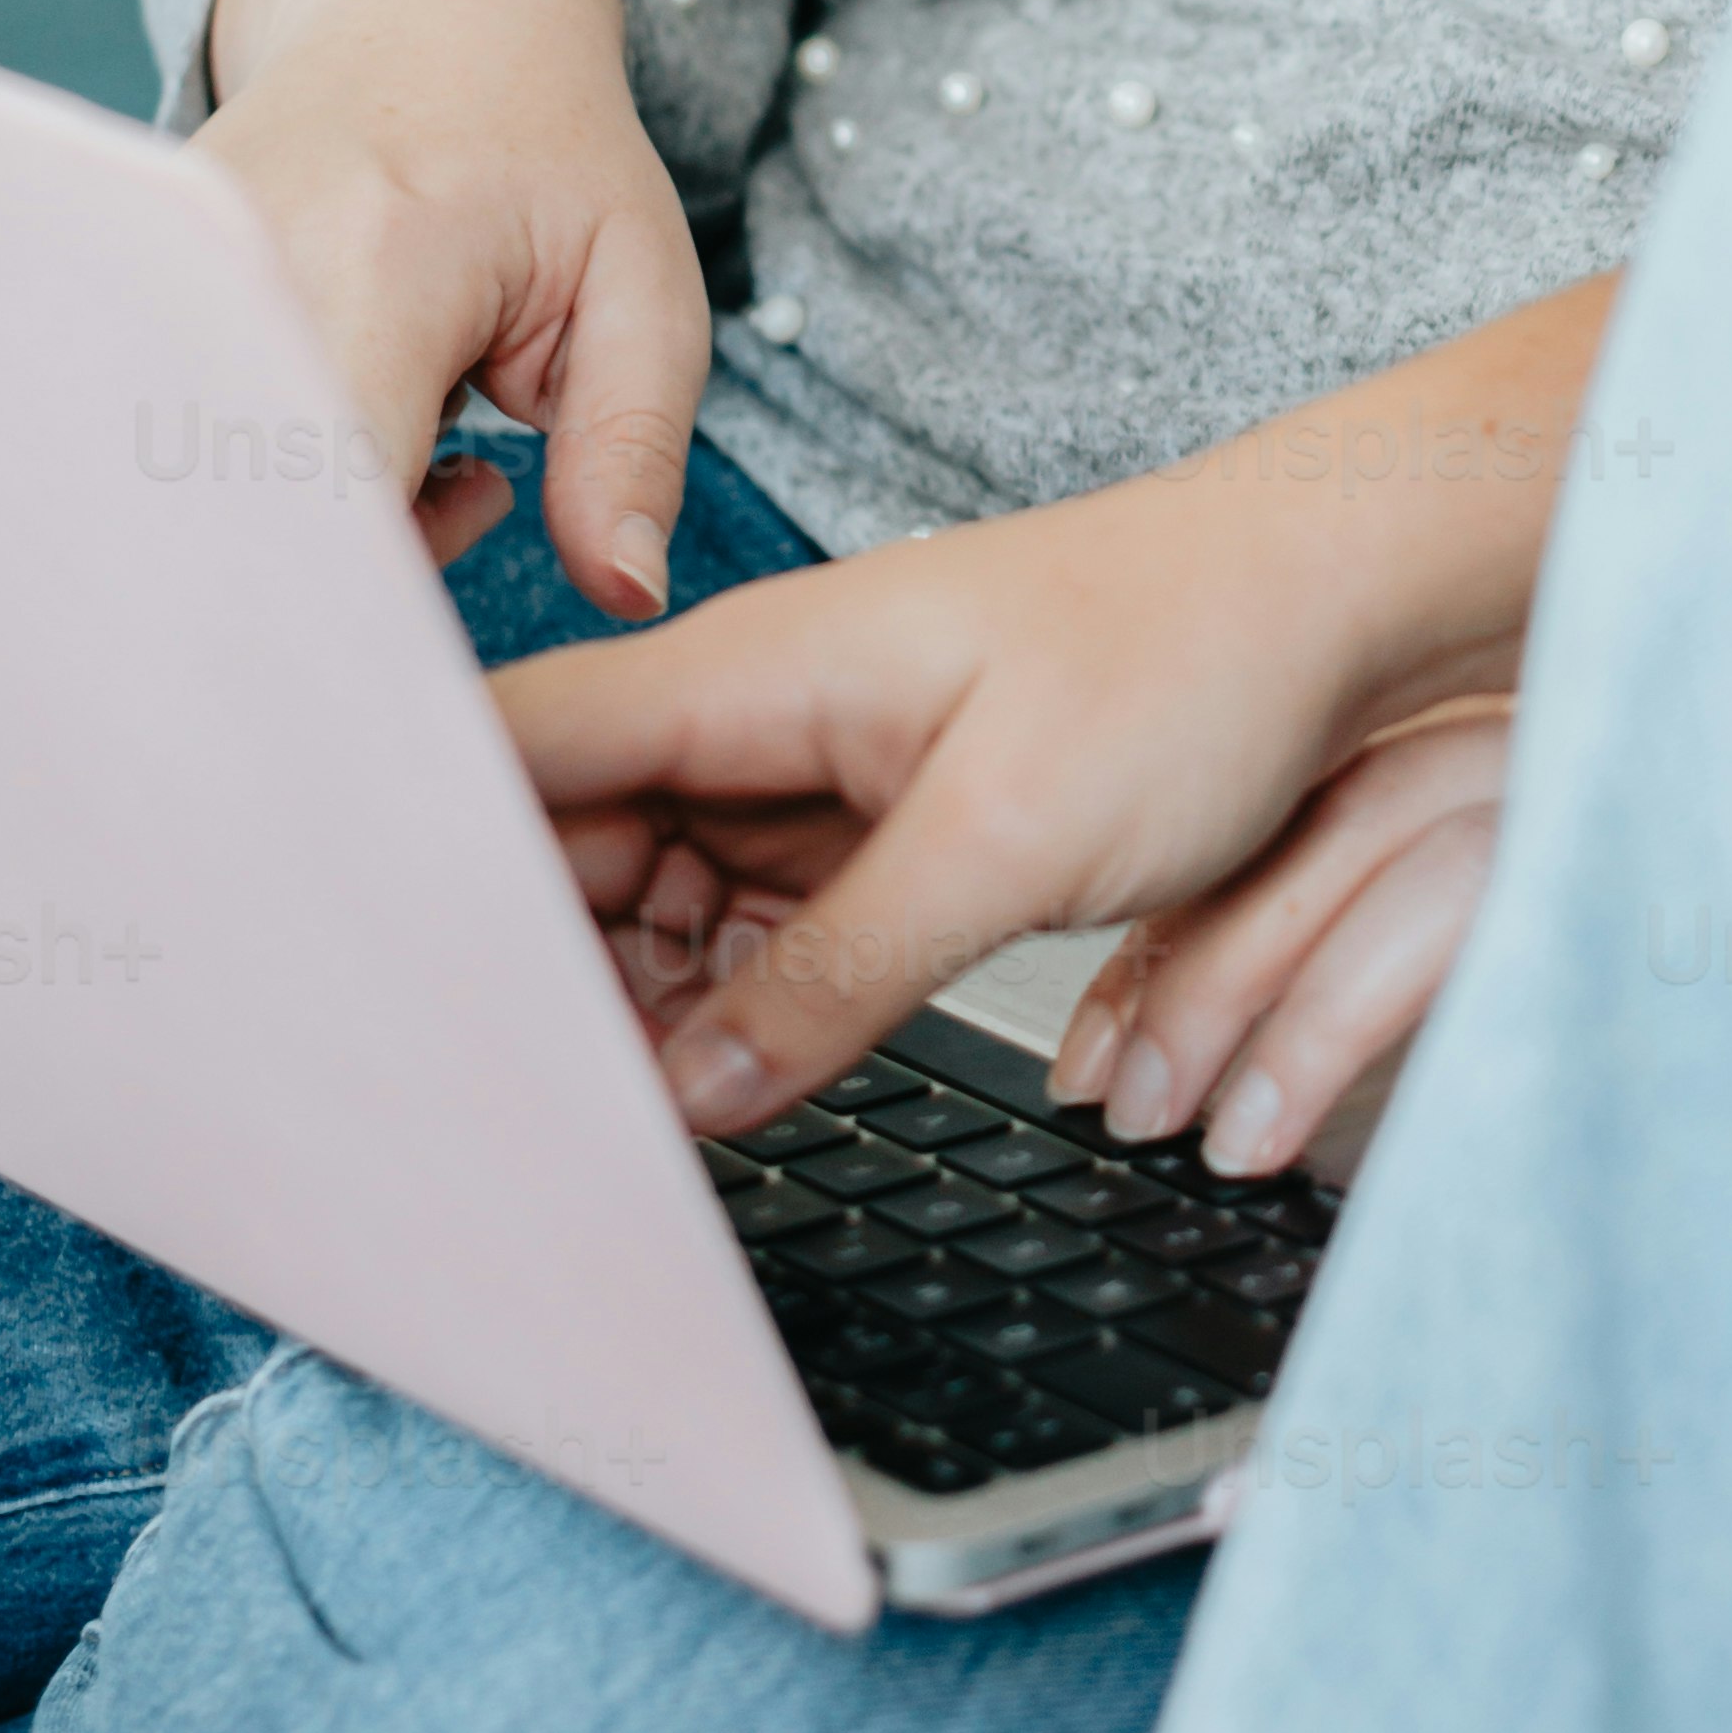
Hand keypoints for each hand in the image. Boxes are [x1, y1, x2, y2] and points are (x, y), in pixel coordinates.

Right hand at [199, 0, 706, 610]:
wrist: (429, 15)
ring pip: (217, 489)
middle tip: (467, 480)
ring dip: (321, 506)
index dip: (401, 581)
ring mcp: (163, 273)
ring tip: (422, 422)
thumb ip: (633, 446)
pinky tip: (346, 400)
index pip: (339, 497)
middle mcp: (236, 265)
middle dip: (368, 556)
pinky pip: (189, 441)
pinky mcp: (128, 288)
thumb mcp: (645, 286)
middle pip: (263, 514)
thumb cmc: (552, 161)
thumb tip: (626, 598)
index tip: (478, 533)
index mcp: (377, 261)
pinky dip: (272, 462)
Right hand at [492, 457, 1520, 1131]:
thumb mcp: (1008, 840)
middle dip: (540, 973)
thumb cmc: (1190, 661)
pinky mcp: (882, 826)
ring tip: (626, 1130)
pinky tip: (736, 1088)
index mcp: (748, 669)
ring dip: (643, 1006)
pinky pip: (761, 923)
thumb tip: (691, 1093)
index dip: (433, 866)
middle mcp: (757, 714)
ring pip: (658, 901)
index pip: (513, 755)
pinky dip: (742, 1003)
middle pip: (567, 850)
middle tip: (530, 1119)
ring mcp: (816, 771)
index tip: (398, 998)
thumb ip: (838, 973)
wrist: (1333, 602)